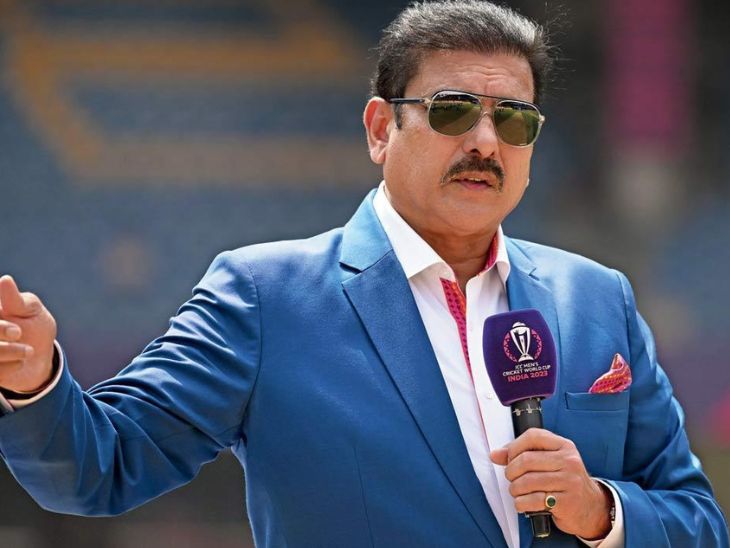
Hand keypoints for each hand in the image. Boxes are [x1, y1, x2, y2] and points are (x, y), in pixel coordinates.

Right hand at [0, 275, 56, 392]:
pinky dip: (9, 366)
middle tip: (19, 332)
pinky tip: (21, 362)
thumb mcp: (30, 310)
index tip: (16, 325)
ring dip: (7, 351)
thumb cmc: (33, 325)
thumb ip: (16, 300)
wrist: (40, 356)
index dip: (0, 324)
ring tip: (29, 350)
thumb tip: (5, 280)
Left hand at [490, 428, 611, 539]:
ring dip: (515, 489)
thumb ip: (523, 454)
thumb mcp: (550, 462)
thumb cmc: (565, 481)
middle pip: (526, 460)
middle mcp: (569, 461)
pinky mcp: (567, 502)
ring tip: (517, 492)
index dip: (514, 447)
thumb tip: (495, 454)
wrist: (591, 507)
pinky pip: (533, 500)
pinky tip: (523, 503)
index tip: (508, 458)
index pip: (533, 436)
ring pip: (527, 481)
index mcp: (564, 446)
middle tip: (511, 478)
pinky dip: (521, 503)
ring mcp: (569, 482)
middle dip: (511, 472)